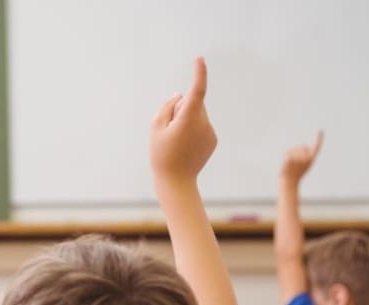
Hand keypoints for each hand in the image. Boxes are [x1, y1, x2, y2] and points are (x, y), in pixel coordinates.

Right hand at [149, 57, 217, 178]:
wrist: (176, 182)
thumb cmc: (161, 154)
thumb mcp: (156, 127)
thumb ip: (167, 107)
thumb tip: (180, 95)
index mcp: (189, 118)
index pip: (197, 90)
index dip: (199, 73)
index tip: (200, 60)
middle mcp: (204, 123)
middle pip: (192, 103)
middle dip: (181, 108)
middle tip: (169, 130)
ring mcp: (210, 132)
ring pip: (197, 114)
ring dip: (187, 120)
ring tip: (177, 141)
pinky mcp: (213, 139)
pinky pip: (201, 125)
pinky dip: (193, 130)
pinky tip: (185, 146)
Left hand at [281, 131, 322, 181]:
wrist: (290, 182)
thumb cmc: (298, 173)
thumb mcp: (306, 165)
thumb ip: (307, 155)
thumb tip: (304, 145)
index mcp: (311, 159)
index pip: (316, 147)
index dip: (319, 139)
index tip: (320, 130)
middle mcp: (306, 158)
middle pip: (301, 146)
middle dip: (298, 151)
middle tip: (296, 163)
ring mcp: (298, 158)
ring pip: (293, 149)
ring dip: (291, 154)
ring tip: (291, 164)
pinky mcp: (289, 159)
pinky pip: (287, 152)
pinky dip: (285, 156)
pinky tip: (286, 163)